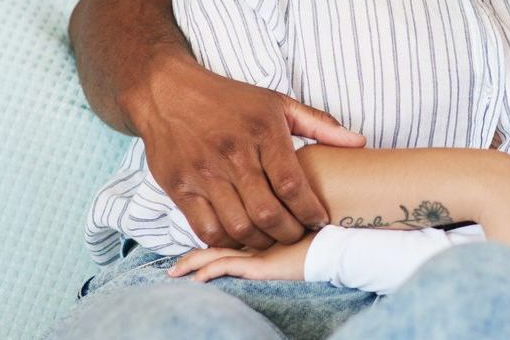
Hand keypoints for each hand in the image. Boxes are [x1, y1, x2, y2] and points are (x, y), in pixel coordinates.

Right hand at [128, 56, 364, 248]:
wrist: (168, 93)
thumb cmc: (230, 99)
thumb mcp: (277, 102)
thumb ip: (320, 124)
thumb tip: (359, 142)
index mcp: (262, 132)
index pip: (293, 185)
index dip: (311, 211)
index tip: (321, 219)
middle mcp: (233, 155)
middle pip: (268, 213)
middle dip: (290, 233)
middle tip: (299, 234)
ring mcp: (204, 174)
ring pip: (238, 227)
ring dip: (261, 241)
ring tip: (272, 237)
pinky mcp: (180, 188)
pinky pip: (206, 229)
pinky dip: (227, 241)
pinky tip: (240, 235)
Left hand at [168, 233, 313, 282]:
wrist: (336, 249)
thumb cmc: (318, 238)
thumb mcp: (290, 237)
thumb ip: (272, 231)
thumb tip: (253, 240)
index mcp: (258, 229)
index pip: (224, 231)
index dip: (205, 239)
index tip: (187, 254)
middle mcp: (253, 237)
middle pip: (215, 241)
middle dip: (193, 256)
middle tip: (173, 267)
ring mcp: (256, 250)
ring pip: (216, 254)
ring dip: (193, 264)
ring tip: (175, 274)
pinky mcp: (260, 263)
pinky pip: (228, 266)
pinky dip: (210, 272)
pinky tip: (197, 279)